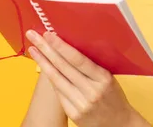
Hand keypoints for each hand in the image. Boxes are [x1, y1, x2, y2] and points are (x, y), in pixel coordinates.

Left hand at [26, 30, 148, 126]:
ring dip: (43, 63)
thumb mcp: (109, 78)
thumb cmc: (114, 97)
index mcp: (103, 78)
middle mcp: (91, 91)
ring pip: (57, 80)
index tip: (49, 35)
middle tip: (34, 36)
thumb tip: (71, 49)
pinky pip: (59, 93)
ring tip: (34, 50)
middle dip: (46, 50)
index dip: (61, 47)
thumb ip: (92, 66)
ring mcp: (81, 104)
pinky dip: (51, 79)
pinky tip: (45, 68)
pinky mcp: (74, 114)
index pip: (78, 60)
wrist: (118, 123)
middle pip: (63, 67)